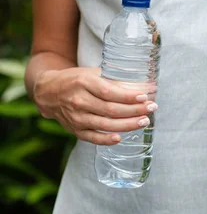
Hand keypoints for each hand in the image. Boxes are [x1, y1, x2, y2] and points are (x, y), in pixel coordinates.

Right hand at [34, 67, 156, 144]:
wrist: (48, 91)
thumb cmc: (77, 79)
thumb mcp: (93, 73)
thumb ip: (116, 79)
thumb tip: (145, 85)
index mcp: (84, 83)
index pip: (110, 92)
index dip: (128, 96)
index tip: (145, 97)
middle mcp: (79, 101)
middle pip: (111, 109)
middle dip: (134, 110)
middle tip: (151, 108)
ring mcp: (76, 117)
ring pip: (105, 124)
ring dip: (127, 125)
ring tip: (144, 121)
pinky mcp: (75, 129)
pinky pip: (92, 137)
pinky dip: (106, 140)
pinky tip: (120, 138)